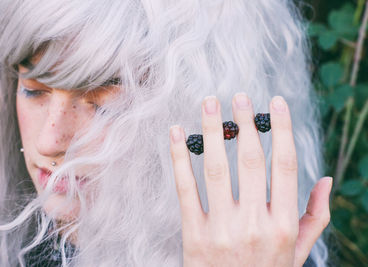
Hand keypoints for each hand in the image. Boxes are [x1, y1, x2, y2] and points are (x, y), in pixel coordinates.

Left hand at [169, 93, 331, 266]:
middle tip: (239, 96)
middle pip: (251, 161)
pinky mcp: (194, 235)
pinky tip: (176, 134)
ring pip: (216, 169)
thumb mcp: (297, 252)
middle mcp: (255, 223)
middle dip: (245, 124)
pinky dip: (179, 158)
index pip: (285, 165)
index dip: (281, 130)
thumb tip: (325, 180)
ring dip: (212, 131)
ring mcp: (222, 229)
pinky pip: (185, 189)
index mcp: (284, 224)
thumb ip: (315, 217)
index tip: (275, 103)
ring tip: (209, 103)